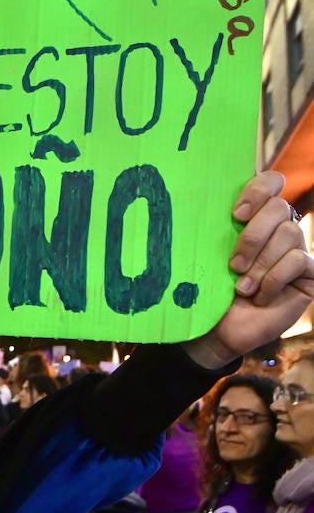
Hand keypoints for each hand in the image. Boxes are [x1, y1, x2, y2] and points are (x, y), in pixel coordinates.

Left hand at [186, 171, 313, 368]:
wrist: (216, 330)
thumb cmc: (208, 289)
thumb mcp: (209, 254)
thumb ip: (218, 226)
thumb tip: (213, 200)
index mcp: (255, 216)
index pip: (270, 183)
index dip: (257, 191)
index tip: (235, 214)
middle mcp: (279, 228)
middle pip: (279, 207)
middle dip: (253, 236)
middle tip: (233, 264)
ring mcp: (296, 249)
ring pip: (290, 232)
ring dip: (261, 262)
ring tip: (242, 286)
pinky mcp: (308, 273)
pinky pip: (298, 260)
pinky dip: (274, 278)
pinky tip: (260, 295)